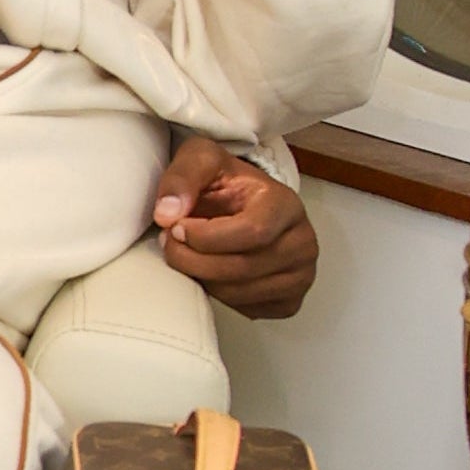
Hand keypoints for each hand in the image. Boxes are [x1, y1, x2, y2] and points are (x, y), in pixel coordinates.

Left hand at [152, 135, 318, 318]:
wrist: (241, 202)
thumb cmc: (224, 183)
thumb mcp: (200, 160)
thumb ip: (182, 178)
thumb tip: (167, 213)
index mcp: (286, 205)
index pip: (251, 232)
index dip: (205, 237)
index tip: (177, 228)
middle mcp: (302, 241)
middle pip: (242, 267)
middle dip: (193, 261)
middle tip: (170, 245)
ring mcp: (300, 274)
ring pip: (240, 293)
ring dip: (202, 278)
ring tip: (188, 255)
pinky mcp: (289, 300)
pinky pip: (247, 309)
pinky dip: (220, 296)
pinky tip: (211, 273)